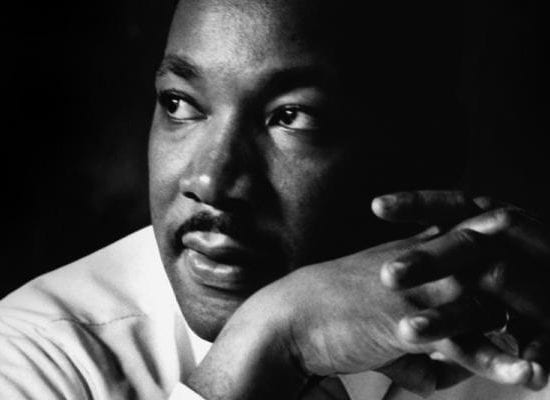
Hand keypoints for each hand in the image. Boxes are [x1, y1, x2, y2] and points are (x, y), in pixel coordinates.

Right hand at [188, 203, 535, 398]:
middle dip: (519, 265)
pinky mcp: (403, 327)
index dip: (488, 230)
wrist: (289, 318)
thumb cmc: (329, 310)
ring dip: (525, 322)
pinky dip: (497, 362)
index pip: (455, 233)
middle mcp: (414, 266)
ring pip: (482, 302)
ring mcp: (411, 293)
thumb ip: (418, 345)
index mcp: (406, 254)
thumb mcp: (373, 313)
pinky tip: (528, 374)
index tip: (517, 227)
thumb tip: (448, 377)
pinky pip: (461, 346)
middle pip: (481, 257)